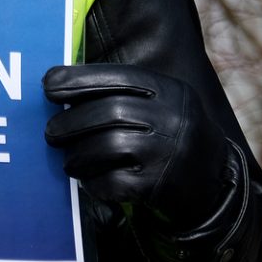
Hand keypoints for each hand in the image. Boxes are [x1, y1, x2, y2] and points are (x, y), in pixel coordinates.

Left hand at [42, 62, 232, 233]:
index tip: (48, 87)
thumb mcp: (159, 107)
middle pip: (109, 112)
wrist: (213, 184)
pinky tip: (90, 181)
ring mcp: (169, 151)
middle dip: (71, 122)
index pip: (119, 77)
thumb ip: (122, 95)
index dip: (79, 80)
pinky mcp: (161, 184)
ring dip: (78, 154)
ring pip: (108, 145)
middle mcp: (173, 117)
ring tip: (70, 161)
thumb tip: (59, 85)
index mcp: (170, 90)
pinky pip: (115, 181)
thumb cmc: (169, 138)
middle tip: (51, 133)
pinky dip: (94, 182)